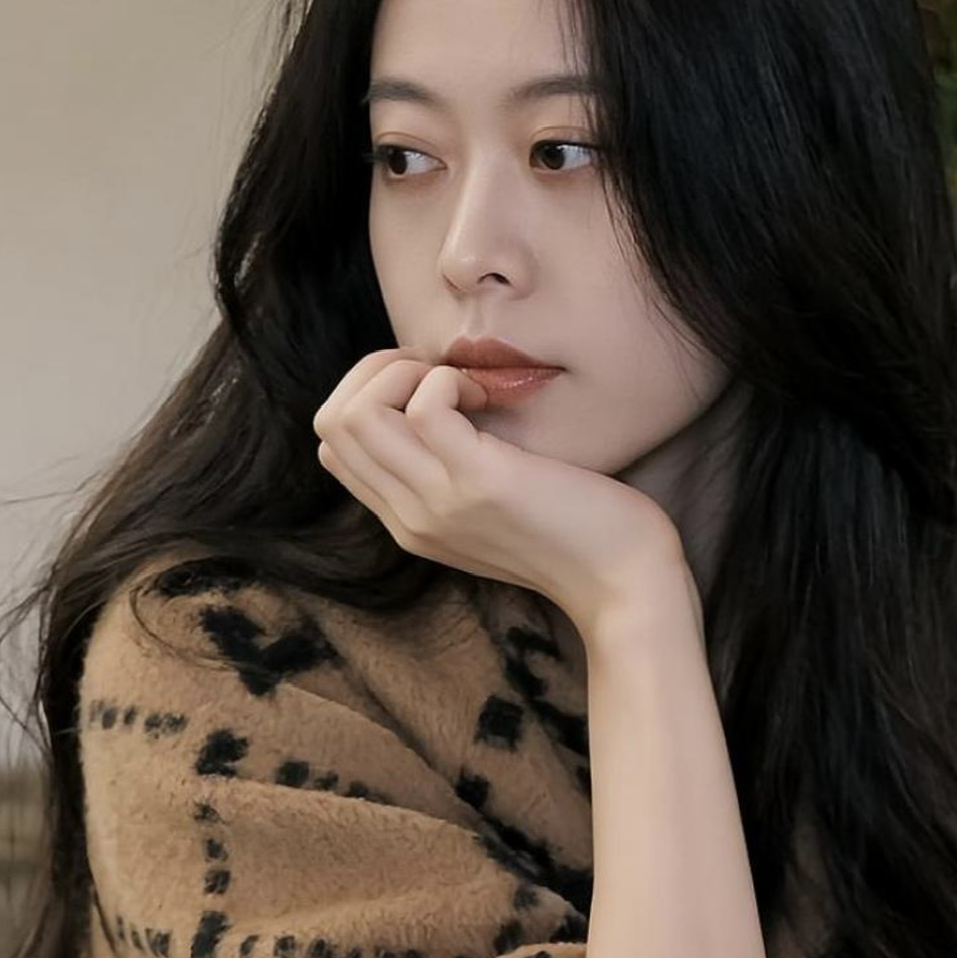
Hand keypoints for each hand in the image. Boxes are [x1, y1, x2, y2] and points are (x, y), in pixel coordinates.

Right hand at [311, 347, 683, 638]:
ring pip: (356, 413)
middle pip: (331, 424)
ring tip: (462, 382)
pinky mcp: (478, 483)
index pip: (335, 445)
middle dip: (378, 372)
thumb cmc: (579, 534)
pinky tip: (488, 391)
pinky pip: (424, 407)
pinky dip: (448, 378)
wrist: (626, 586)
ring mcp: (437, 502)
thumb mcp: (494, 510)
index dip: (371, 394)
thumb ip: (454, 475)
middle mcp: (409, 516)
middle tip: (441, 374)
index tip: (431, 387)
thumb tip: (440, 403)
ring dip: (404, 371)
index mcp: (408, 522)